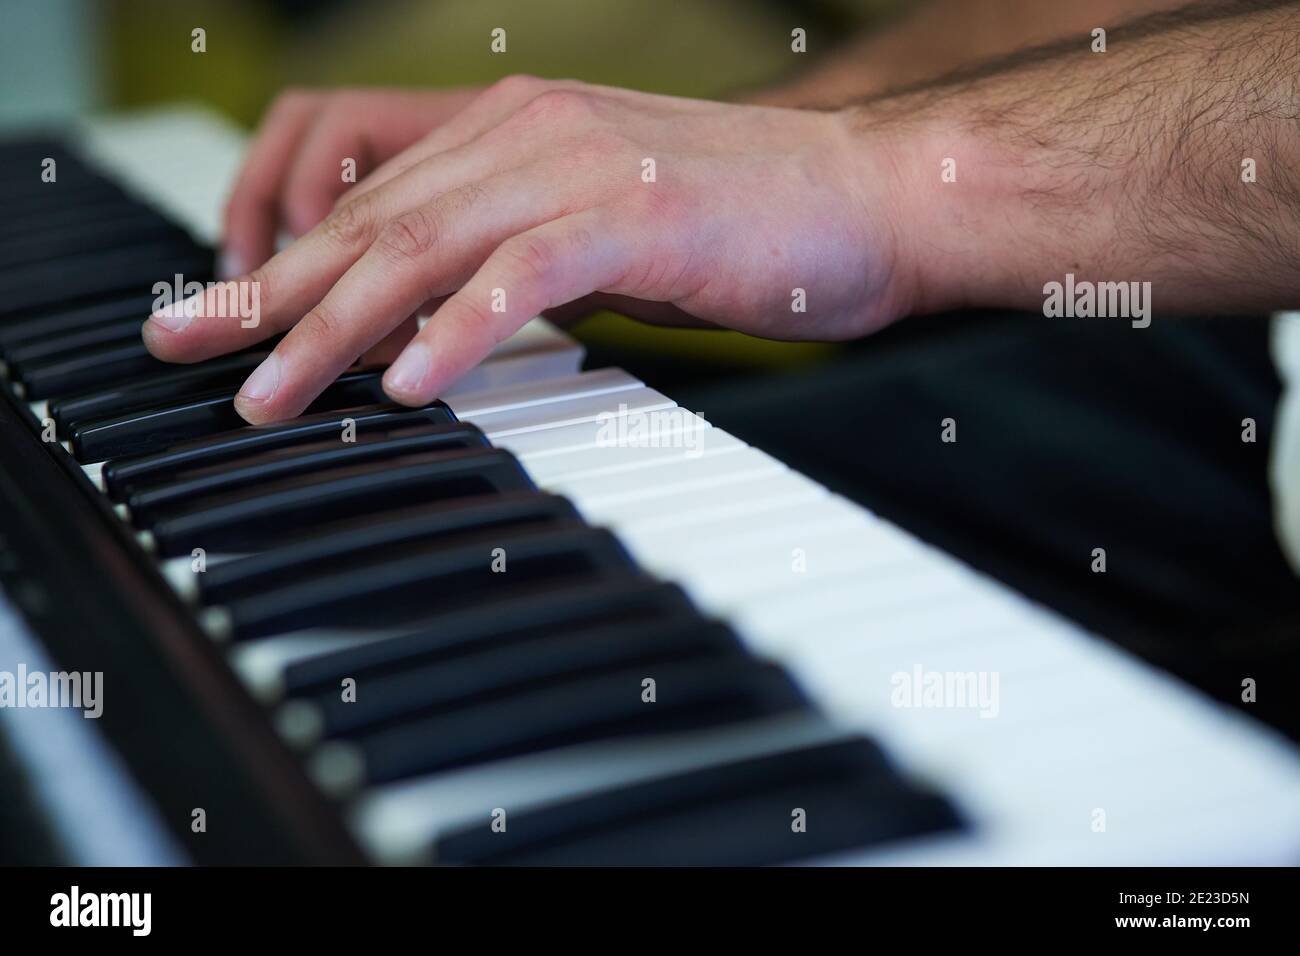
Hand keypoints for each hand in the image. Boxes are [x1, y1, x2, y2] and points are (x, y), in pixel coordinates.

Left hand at [145, 76, 912, 423]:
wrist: (866, 198)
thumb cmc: (740, 226)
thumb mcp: (596, 238)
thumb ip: (509, 261)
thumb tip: (429, 322)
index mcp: (514, 132)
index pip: (371, 205)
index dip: (280, 267)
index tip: (216, 322)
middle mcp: (530, 133)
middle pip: (372, 224)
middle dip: (270, 296)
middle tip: (190, 349)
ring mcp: (580, 167)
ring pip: (426, 247)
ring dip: (338, 327)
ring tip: (274, 395)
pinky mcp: (636, 213)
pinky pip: (525, 274)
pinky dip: (461, 328)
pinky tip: (412, 382)